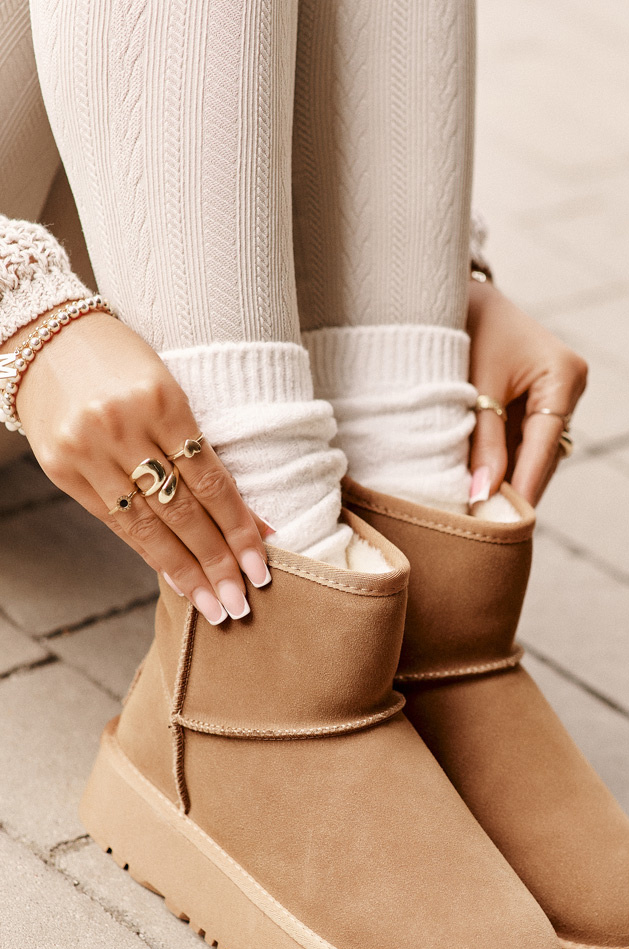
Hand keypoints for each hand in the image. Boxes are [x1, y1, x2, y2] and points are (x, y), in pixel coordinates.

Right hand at [7, 306, 271, 623]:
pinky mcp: (62, 468)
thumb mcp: (166, 388)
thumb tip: (246, 516)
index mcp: (161, 399)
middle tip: (243, 601)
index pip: (211, 479)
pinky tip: (175, 578)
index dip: (238, 527)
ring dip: (186, 571)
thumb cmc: (121, 361)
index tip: (261, 564)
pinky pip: (116, 522)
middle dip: (217, 561)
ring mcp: (87, 451)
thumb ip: (197, 447)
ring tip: (214, 607)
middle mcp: (122, 427)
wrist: (42, 336)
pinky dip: (149, 552)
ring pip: (148, 525)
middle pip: (182, 509)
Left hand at [466, 279, 587, 505]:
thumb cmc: (469, 329)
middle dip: (518, 488)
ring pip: (535, 455)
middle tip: (491, 529)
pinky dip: (506, 465)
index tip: (509, 520)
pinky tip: (485, 489)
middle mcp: (569, 388)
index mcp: (564, 374)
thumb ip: (483, 439)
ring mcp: (557, 398)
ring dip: (512, 481)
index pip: (543, 443)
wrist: (458, 296)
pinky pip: (524, 445)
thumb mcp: (476, 385)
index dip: (525, 483)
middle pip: (544, 455)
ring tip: (486, 517)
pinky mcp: (538, 405)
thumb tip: (483, 493)